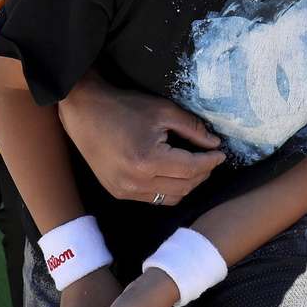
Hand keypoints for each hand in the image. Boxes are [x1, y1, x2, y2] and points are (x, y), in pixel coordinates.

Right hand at [58, 72, 223, 203]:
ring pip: (170, 198)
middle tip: (210, 158)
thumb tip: (214, 143)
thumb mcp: (163, 111)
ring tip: (194, 167)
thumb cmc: (124, 107)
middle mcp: (136, 182)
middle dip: (202, 173)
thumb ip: (192, 128)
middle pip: (184, 187)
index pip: (191, 168)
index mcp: (148, 160)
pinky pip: (153, 199)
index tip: (221, 153)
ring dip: (187, 185)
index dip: (210, 161)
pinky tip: (172, 174)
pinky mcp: (118, 192)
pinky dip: (168, 189)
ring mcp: (125, 191)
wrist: (84, 112)